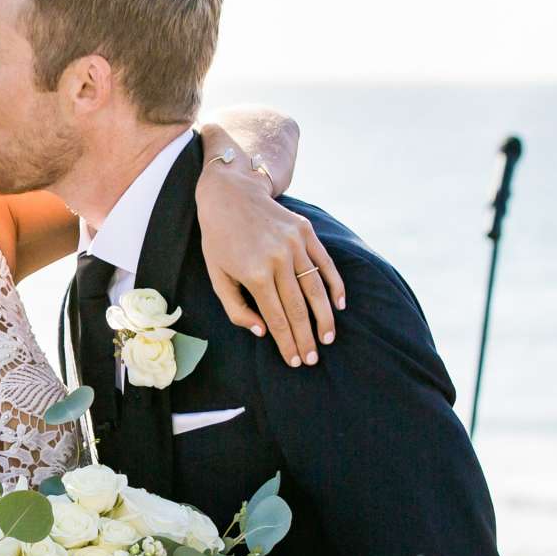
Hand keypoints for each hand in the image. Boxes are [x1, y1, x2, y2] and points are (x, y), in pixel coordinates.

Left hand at [194, 159, 344, 367]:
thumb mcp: (217, 276)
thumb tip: (263, 332)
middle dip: (307, 338)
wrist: (231, 194)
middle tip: (314, 360)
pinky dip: (335, 285)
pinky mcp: (305, 232)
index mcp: (254, 274)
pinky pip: (326, 263)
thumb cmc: (219, 239)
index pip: (277, 318)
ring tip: (328, 338)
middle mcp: (278, 259)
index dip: (287, 343)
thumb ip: (237, 308)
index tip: (296, 361)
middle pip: (298, 308)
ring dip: (324, 317)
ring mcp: (295, 244)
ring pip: (316, 289)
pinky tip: (339, 305)